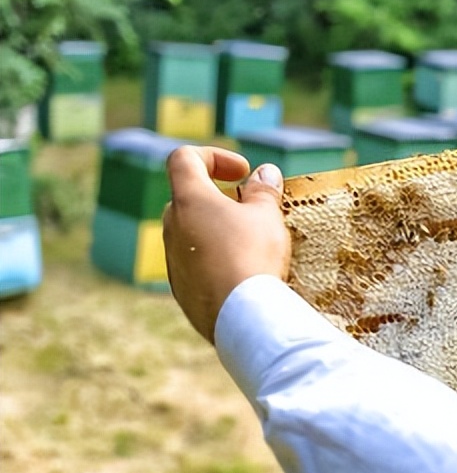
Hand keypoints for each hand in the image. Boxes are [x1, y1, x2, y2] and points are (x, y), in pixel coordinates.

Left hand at [162, 146, 290, 343]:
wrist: (243, 316)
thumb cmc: (254, 255)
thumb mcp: (267, 215)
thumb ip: (263, 190)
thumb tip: (265, 173)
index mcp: (189, 200)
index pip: (184, 158)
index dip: (213, 156)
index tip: (242, 173)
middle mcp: (172, 227)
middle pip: (188, 197)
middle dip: (218, 197)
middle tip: (251, 210)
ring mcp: (172, 261)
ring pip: (191, 233)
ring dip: (217, 230)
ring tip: (252, 245)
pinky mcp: (181, 290)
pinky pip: (195, 265)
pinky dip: (216, 260)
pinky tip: (244, 275)